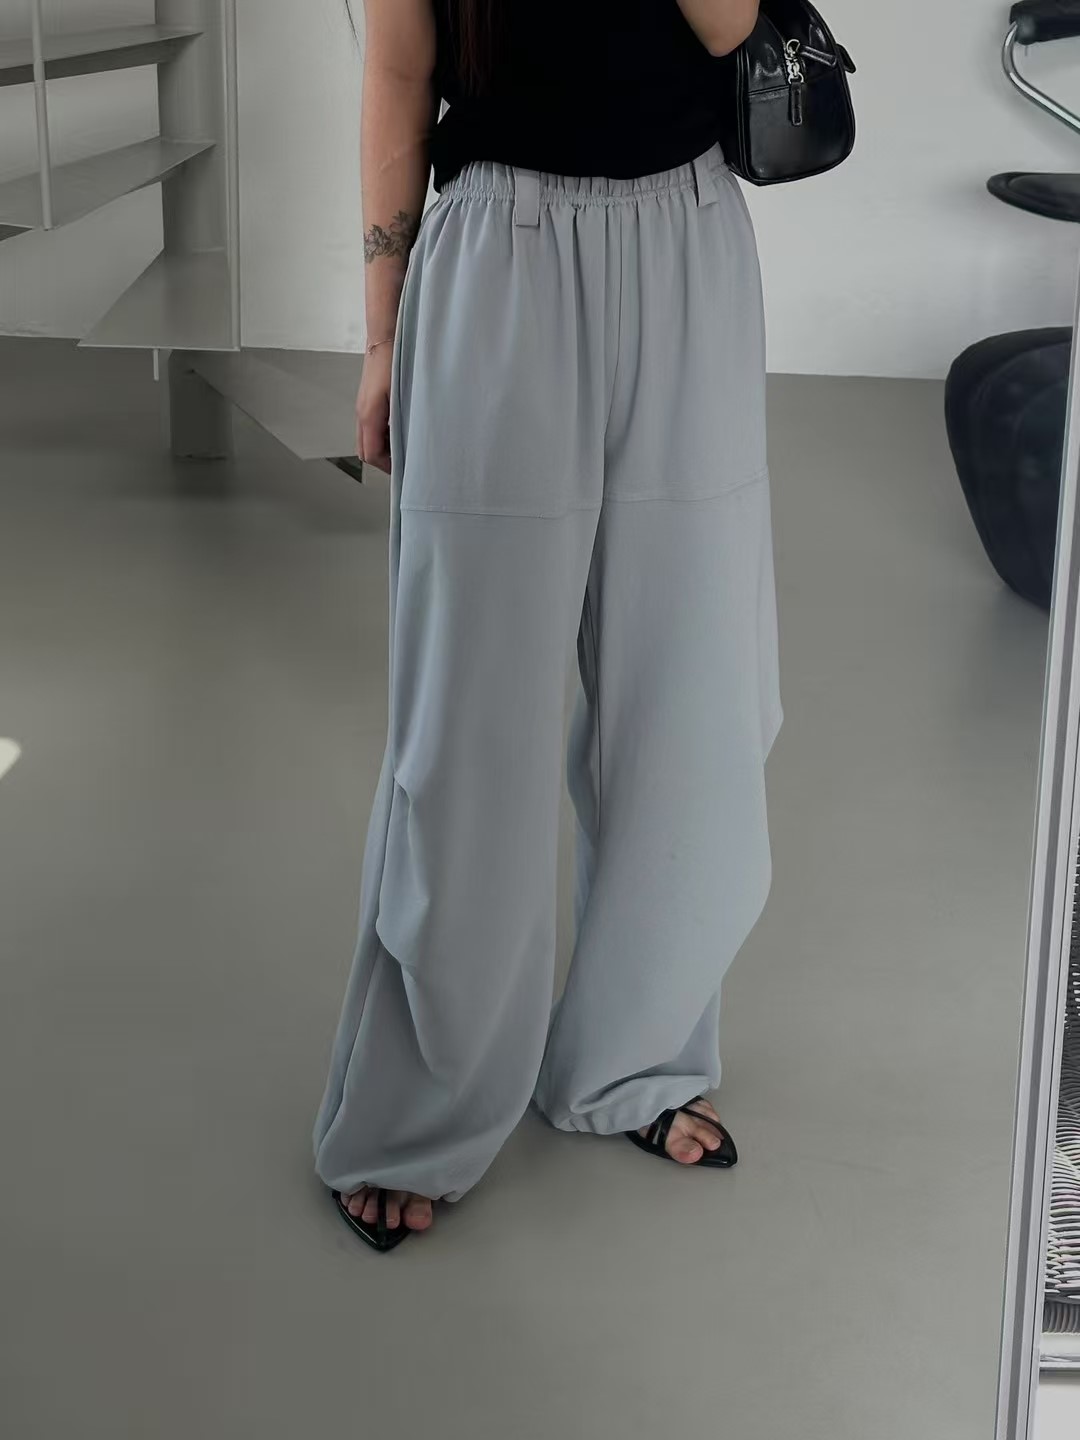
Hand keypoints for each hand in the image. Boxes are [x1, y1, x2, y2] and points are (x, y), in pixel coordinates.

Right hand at [356, 345, 392, 474]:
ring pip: (367, 439)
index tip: (404, 470)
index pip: (372, 455)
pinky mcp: (367, 401)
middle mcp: (362, 413)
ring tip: (405, 446)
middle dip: (384, 461)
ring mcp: (362, 407)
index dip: (388, 467)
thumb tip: (412, 443)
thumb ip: (404, 422)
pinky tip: (399, 428)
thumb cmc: (396, 362)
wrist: (386, 338)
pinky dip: (383, 434)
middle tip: (405, 462)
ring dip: (384, 447)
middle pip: (366, 451)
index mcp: (369, 415)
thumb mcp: (404, 395)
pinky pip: (370, 427)